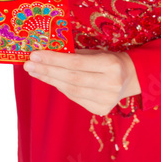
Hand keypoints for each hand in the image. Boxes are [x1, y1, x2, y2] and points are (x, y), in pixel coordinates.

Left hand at [22, 48, 140, 115]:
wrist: (131, 77)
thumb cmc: (109, 60)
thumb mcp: (96, 52)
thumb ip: (75, 54)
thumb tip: (46, 54)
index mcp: (111, 64)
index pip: (75, 63)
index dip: (53, 59)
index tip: (35, 54)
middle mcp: (111, 84)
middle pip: (71, 78)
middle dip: (47, 70)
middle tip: (29, 64)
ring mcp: (107, 100)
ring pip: (71, 90)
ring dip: (50, 80)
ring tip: (35, 71)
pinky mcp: (101, 110)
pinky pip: (75, 98)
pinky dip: (61, 88)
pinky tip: (51, 80)